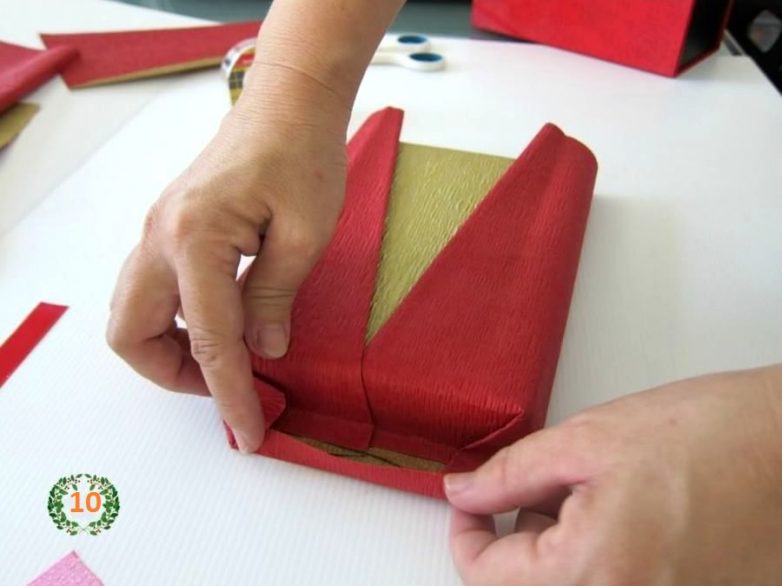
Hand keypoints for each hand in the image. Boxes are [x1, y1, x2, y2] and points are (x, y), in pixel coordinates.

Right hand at [107, 68, 347, 452]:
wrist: (286, 103)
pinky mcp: (169, 227)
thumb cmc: (303, 154)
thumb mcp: (306, 234)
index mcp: (195, 239)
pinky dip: (173, 320)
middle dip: (174, 376)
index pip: (208, 341)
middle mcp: (160, 237)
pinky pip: (151, 290)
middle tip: (228, 387)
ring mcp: (157, 230)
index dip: (230, 396)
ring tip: (225, 358)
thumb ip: (276, 297)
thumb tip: (262, 349)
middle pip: (131, 334)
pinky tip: (219, 321)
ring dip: (169, 349)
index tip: (249, 432)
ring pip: (132, 314)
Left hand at [446, 365, 781, 584]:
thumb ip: (511, 473)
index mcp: (594, 572)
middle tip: (543, 485)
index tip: (471, 499)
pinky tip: (622, 514)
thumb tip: (463, 492)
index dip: (466, 534)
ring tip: (593, 491)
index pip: (486, 579)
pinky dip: (598, 560)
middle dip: (518, 539)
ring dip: (558, 550)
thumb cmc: (709, 434)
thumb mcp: (587, 439)